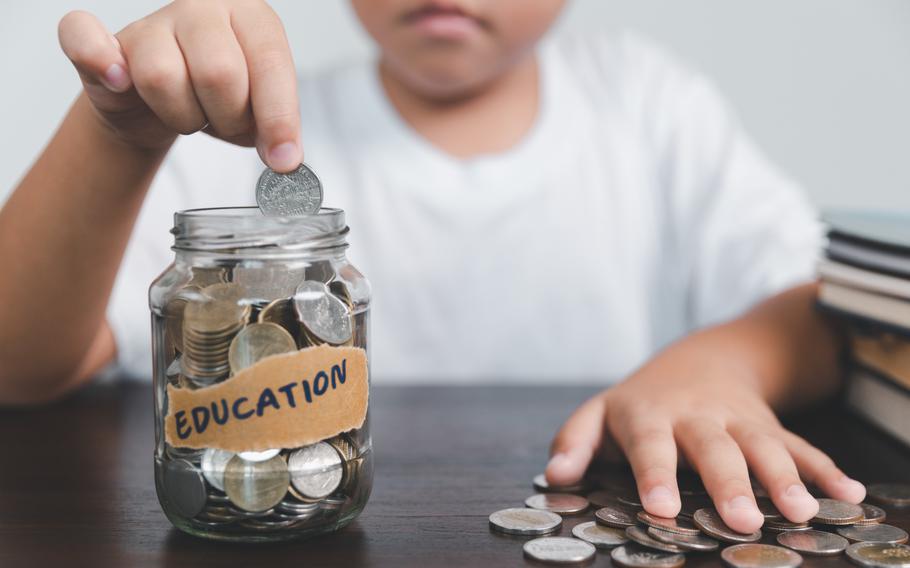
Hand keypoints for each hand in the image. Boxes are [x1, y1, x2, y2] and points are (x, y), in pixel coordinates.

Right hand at [57, 0, 301, 170]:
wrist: (161, 105)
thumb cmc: (218, 100)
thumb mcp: (257, 111)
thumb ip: (274, 128)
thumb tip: (284, 159)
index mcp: (252, 18)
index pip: (271, 63)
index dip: (278, 117)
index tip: (284, 159)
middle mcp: (204, 8)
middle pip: (219, 73)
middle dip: (227, 118)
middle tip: (223, 123)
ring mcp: (153, 22)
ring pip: (164, 78)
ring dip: (182, 116)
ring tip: (189, 112)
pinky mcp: (106, 43)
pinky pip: (86, 39)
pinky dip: (98, 59)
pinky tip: (118, 79)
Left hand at [546, 360, 865, 533]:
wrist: (702, 359)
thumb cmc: (641, 401)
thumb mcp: (600, 413)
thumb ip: (574, 441)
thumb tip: (554, 477)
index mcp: (650, 415)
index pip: (650, 445)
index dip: (654, 475)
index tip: (659, 509)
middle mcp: (697, 416)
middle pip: (714, 449)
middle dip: (729, 483)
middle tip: (742, 520)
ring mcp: (738, 419)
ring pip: (764, 446)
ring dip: (785, 477)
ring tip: (802, 512)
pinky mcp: (770, 425)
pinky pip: (802, 445)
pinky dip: (826, 469)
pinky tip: (850, 495)